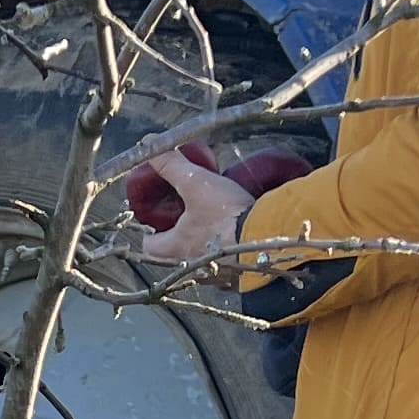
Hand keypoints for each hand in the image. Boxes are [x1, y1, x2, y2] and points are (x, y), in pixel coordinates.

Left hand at [138, 148, 253, 265]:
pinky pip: (223, 263)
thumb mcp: (196, 183)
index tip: (156, 216)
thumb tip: (149, 145)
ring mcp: (215, 274)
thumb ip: (171, 166)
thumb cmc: (228, 216)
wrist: (269, 236)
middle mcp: (191, 266)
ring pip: (199, 258)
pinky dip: (223, 249)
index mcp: (175, 249)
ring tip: (210, 220)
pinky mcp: (236, 274)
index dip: (150, 231)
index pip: (149, 246)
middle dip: (176, 235)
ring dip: (201, 242)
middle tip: (184, 215)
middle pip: (173, 253)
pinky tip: (232, 233)